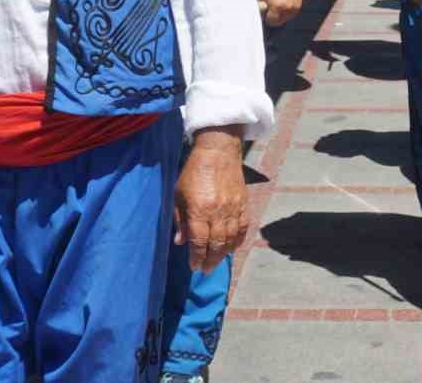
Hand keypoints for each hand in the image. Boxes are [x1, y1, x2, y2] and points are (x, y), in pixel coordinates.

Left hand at [174, 128, 247, 271]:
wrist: (218, 151)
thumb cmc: (193, 172)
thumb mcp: (178, 194)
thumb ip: (180, 219)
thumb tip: (180, 242)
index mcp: (199, 210)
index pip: (199, 241)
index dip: (197, 257)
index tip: (194, 267)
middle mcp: (217, 212)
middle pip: (216, 244)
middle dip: (211, 260)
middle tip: (206, 270)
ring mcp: (233, 208)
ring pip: (231, 239)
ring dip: (224, 254)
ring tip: (217, 261)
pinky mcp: (243, 203)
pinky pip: (243, 227)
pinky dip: (238, 240)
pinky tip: (233, 247)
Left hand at [256, 0, 301, 26]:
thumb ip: (258, 5)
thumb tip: (255, 15)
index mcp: (276, 6)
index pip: (270, 21)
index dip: (266, 16)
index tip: (266, 11)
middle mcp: (286, 8)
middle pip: (278, 22)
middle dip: (274, 17)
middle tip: (271, 7)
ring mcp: (293, 7)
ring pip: (285, 19)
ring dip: (281, 14)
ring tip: (278, 2)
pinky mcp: (298, 6)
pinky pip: (291, 14)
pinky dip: (287, 11)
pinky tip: (284, 1)